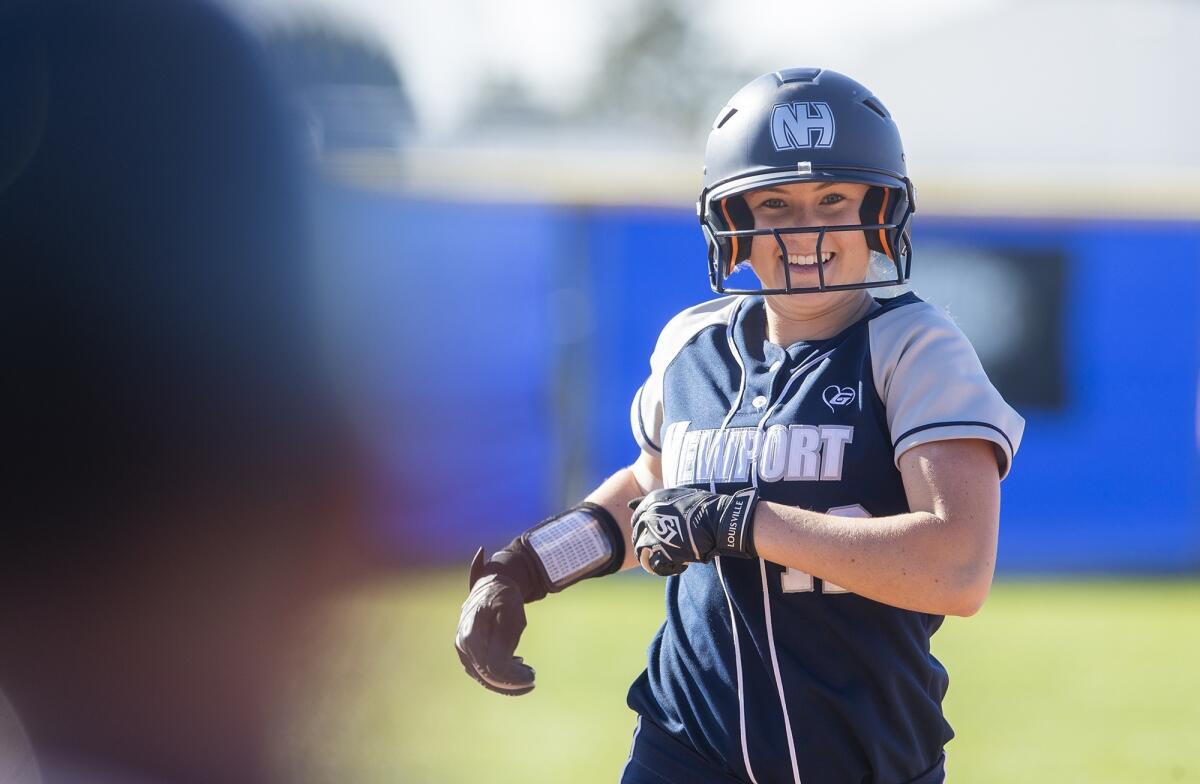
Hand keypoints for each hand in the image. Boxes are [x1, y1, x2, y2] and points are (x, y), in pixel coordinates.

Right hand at [454, 548, 535, 695]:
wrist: (491, 585)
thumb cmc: (504, 599)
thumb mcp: (511, 617)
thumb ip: (505, 643)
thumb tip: (502, 669)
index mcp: (471, 636)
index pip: (491, 669)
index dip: (512, 679)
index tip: (532, 677)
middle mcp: (462, 646)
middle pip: (486, 677)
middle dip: (511, 683)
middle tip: (532, 678)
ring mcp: (463, 649)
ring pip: (484, 676)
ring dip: (507, 679)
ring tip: (526, 671)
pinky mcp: (468, 651)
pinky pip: (482, 670)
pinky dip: (500, 672)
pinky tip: (516, 664)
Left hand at [629, 487, 757, 575]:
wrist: (719, 520)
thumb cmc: (703, 507)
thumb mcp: (677, 495)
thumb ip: (653, 501)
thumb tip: (629, 505)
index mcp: (652, 501)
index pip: (636, 518)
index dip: (642, 529)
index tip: (652, 535)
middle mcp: (650, 516)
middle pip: (637, 535)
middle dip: (645, 544)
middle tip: (658, 550)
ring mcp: (655, 533)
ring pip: (641, 550)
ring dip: (650, 556)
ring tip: (665, 559)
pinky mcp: (664, 551)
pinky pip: (655, 564)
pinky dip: (664, 568)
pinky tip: (677, 564)